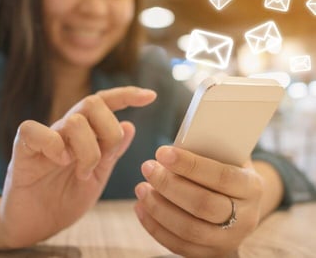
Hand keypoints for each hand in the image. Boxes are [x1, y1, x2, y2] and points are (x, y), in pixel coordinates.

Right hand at [0, 86, 155, 247]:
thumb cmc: (65, 198)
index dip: (127, 95)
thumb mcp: (98, 176)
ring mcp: (45, 137)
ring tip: (83, 173)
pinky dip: (53, 145)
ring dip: (87, 150)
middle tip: (105, 158)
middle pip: (92, 103)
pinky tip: (61, 162)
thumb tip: (130, 125)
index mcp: (85, 133)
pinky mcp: (23, 149)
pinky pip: (34, 130)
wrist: (35, 225)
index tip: (151, 96)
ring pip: (73, 121)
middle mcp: (66, 129)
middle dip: (109, 130)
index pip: (105, 103)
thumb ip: (112, 152)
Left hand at [134, 146, 263, 257]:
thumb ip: (206, 148)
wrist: (239, 200)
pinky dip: (155, 227)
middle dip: (169, 185)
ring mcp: (228, 240)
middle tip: (147, 167)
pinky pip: (179, 245)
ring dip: (158, 207)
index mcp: (251, 186)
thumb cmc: (225, 168)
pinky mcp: (210, 254)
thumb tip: (173, 146)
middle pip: (203, 205)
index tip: (162, 153)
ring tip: (141, 188)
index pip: (221, 176)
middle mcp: (245, 217)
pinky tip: (141, 207)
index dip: (189, 165)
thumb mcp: (225, 154)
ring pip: (189, 229)